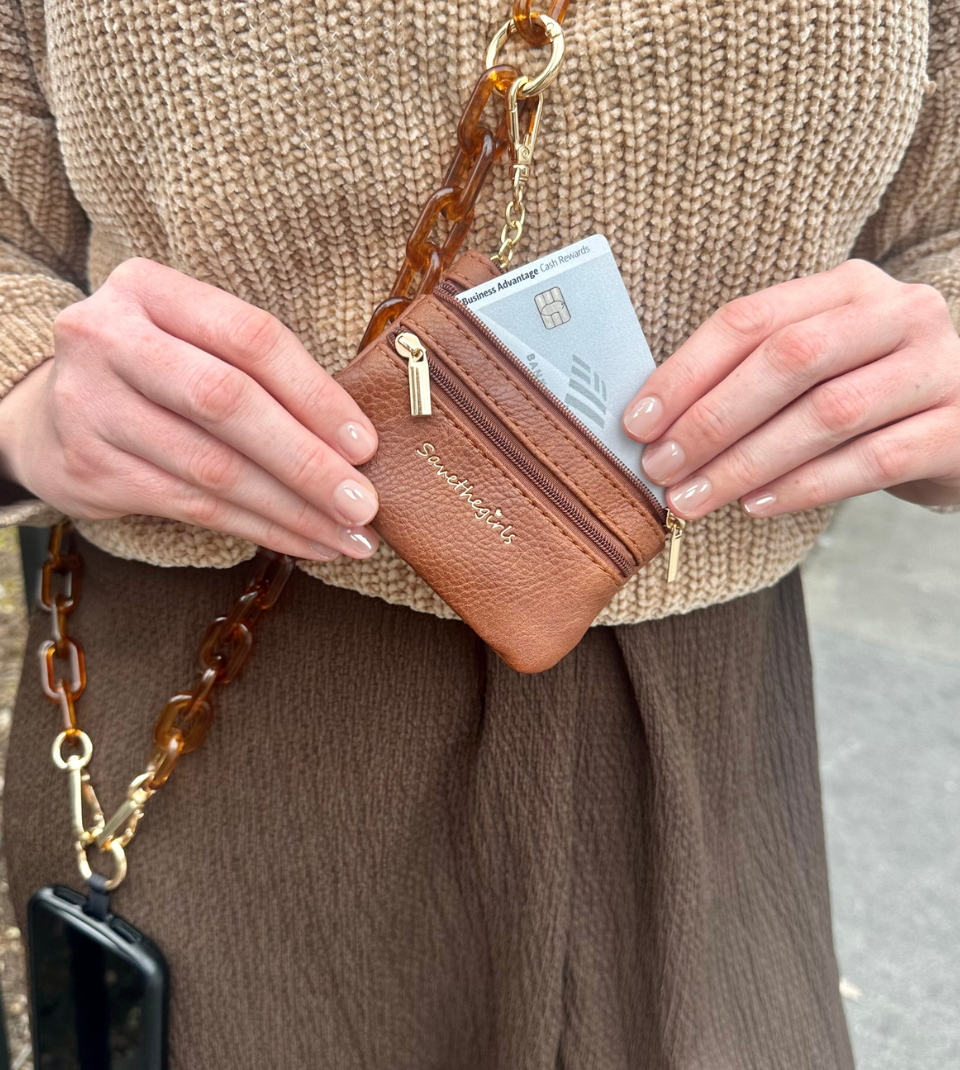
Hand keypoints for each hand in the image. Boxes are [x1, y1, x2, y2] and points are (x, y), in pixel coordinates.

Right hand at [0, 258, 380, 559]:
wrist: (50, 415)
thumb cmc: (156, 374)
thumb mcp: (193, 341)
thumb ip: (259, 372)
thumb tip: (355, 443)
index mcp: (148, 289)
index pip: (250, 337)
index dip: (316, 394)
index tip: (365, 443)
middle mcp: (109, 337)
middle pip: (227, 403)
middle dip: (306, 461)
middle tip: (362, 504)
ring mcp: (90, 404)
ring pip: (213, 468)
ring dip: (293, 511)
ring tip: (348, 537)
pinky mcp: (89, 467)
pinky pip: (193, 508)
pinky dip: (259, 529)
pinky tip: (304, 543)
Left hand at [621, 259, 959, 519]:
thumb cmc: (865, 398)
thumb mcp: (816, 367)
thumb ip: (750, 377)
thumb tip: (656, 426)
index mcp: (847, 287)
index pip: (752, 319)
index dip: (686, 372)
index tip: (638, 423)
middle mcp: (898, 313)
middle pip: (789, 359)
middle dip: (712, 420)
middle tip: (661, 468)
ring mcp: (937, 367)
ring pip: (827, 413)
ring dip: (746, 462)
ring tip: (694, 498)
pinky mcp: (959, 427)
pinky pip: (872, 460)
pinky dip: (805, 486)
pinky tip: (758, 505)